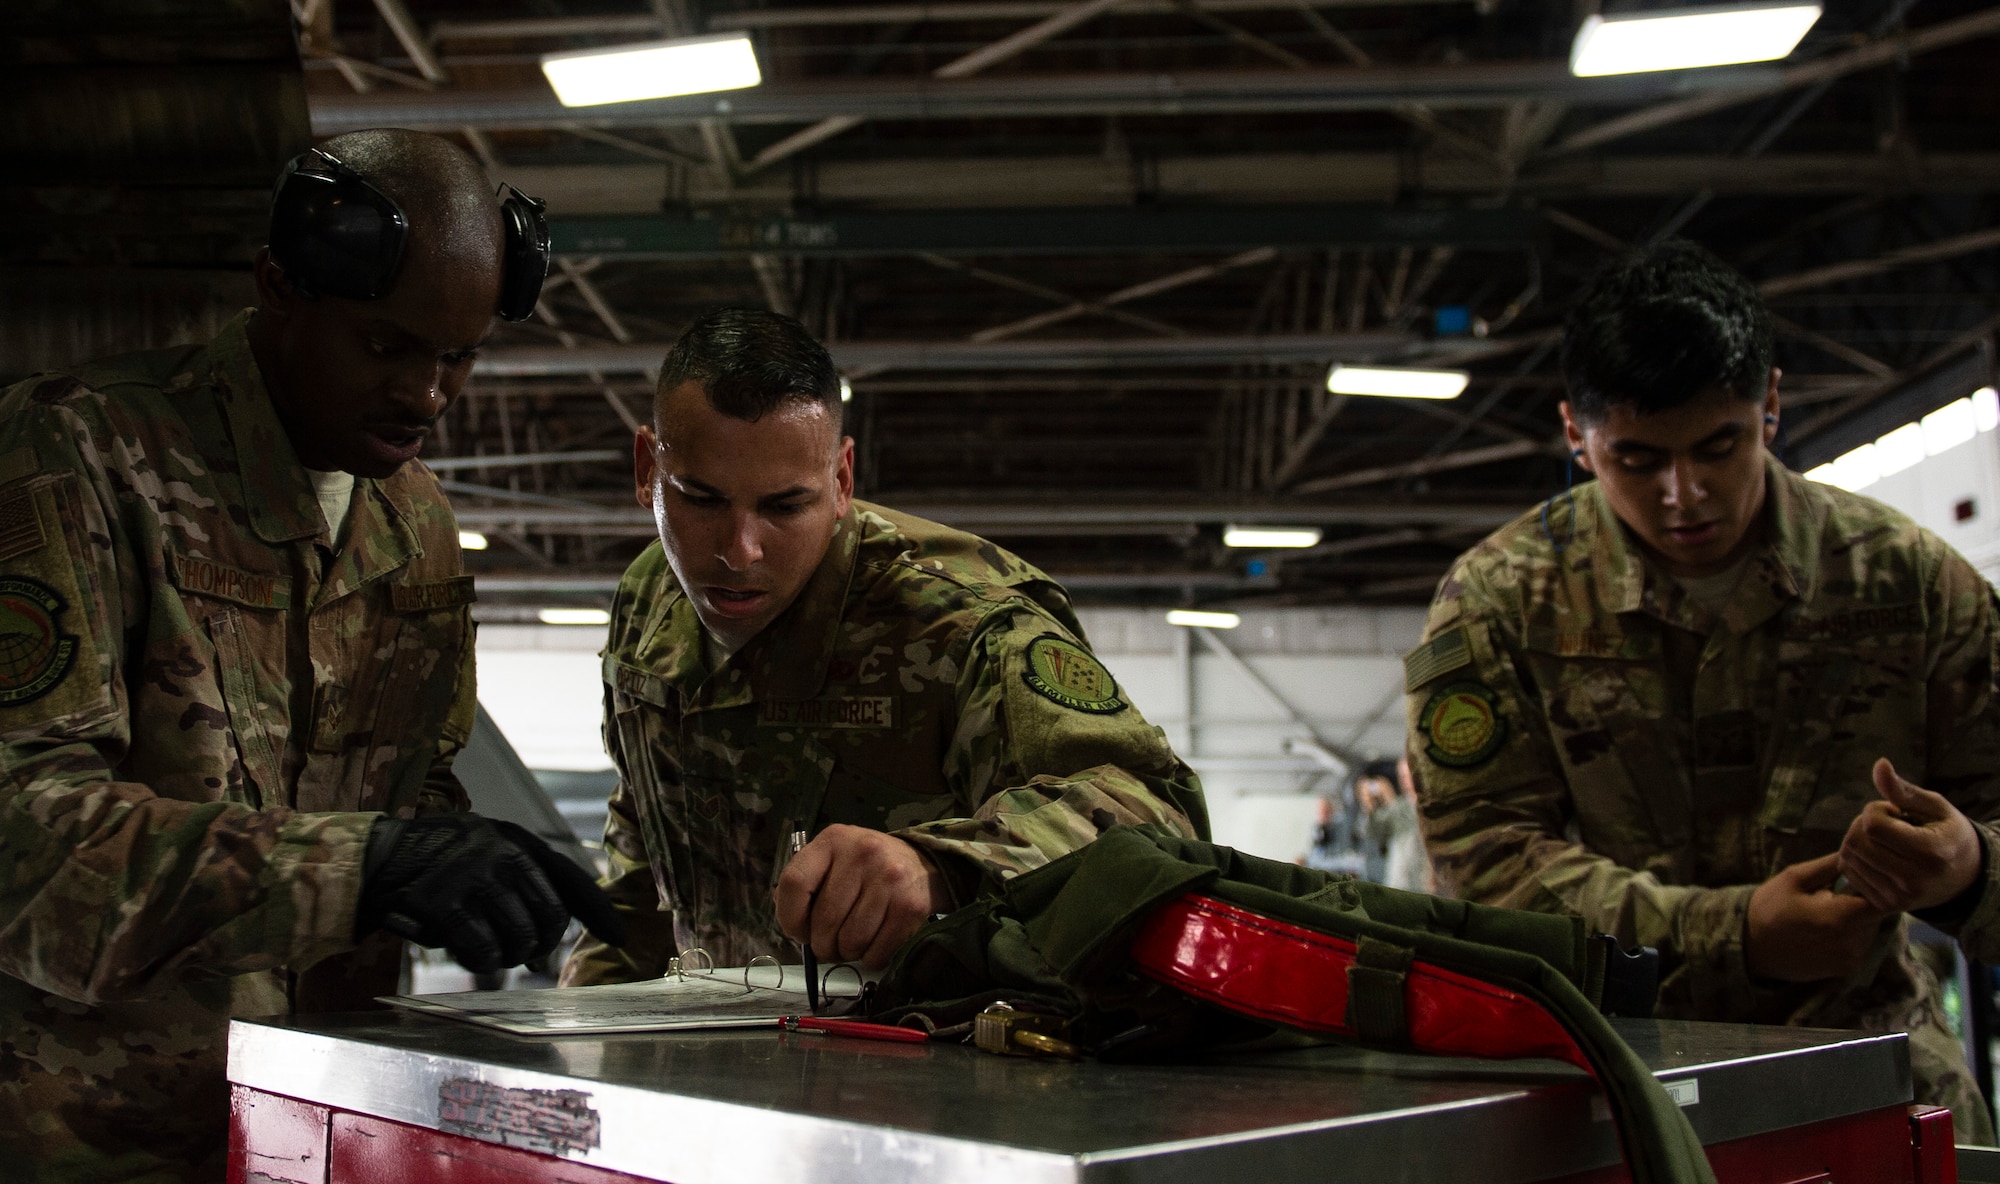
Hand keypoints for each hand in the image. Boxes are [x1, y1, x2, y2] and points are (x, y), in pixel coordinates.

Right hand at [357, 815, 626, 973]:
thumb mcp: (486, 854)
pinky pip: (484, 950)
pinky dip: (482, 961)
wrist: (378, 859)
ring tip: (490, 952)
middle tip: (524, 954)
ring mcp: (474, 876)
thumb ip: (521, 885)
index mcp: (516, 841)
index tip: (622, 938)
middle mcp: (502, 853)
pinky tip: (470, 955)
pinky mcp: (445, 902)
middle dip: (541, 945)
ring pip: (520, 939)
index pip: (570, 879)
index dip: (600, 912)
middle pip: (550, 918)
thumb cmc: (439, 864)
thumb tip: (552, 938)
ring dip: (508, 957)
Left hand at [773, 824, 948, 966]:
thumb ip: (807, 883)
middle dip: (822, 945)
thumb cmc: (867, 867)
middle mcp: (862, 854)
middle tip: (828, 946)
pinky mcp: (910, 906)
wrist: (922, 865)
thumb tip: (792, 923)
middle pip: (825, 920)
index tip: (798, 931)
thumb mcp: (833, 858)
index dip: (789, 916)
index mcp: (833, 840)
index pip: (795, 883)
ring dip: (846, 953)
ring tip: (851, 944)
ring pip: (851, 940)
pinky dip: (870, 959)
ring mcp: (889, 879)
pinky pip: (877, 951)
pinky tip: (872, 946)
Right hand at [1746, 852, 1886, 981]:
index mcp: (1841, 918)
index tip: (1859, 878)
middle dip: (1863, 901)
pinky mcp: (1847, 969)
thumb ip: (1830, 866)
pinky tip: (1827, 929)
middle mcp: (1853, 942)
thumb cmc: (1770, 908)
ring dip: (1858, 918)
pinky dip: (1851, 934)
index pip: (1883, 898)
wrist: (1749, 948)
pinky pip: (1861, 944)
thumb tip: (1858, 853)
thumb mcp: (1794, 878)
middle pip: (1878, 914)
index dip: (1875, 885)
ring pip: (1871, 929)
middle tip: (1836, 893)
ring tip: (1829, 911)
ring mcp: (1851, 959)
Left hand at [1837, 758, 1982, 913]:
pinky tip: (1876, 854)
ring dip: (1857, 841)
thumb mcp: (1936, 808)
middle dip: (1861, 824)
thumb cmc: (1948, 834)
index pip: (1873, 825)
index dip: (1875, 810)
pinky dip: (1855, 859)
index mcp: (1930, 852)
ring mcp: (1899, 896)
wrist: (1965, 878)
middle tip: (1883, 824)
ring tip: (1882, 839)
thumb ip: (1904, 790)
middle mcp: (1913, 879)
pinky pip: (1850, 874)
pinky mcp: (1887, 905)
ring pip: (1848, 858)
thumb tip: (1879, 765)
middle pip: (1856, 842)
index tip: (1892, 810)